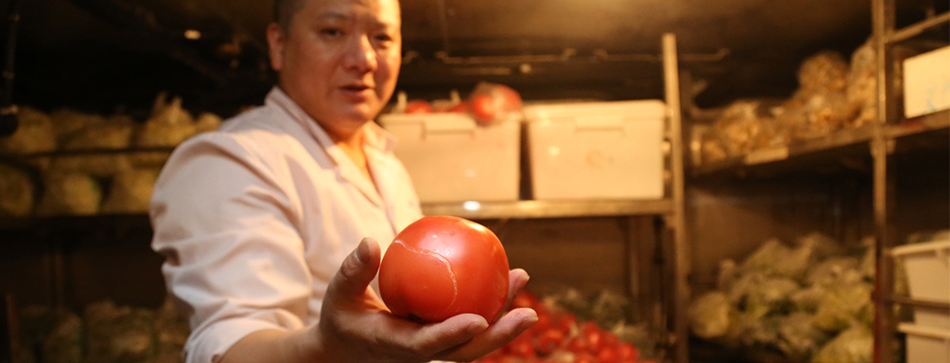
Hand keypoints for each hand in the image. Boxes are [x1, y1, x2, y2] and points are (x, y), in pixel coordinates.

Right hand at [317, 237, 536, 361]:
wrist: (346, 347)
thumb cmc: (342, 317)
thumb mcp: (338, 294)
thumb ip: (353, 271)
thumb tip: (371, 242)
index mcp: (396, 346)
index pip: (429, 345)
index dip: (454, 334)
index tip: (478, 319)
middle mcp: (421, 353)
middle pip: (467, 351)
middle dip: (500, 336)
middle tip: (529, 313)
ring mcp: (435, 348)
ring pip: (475, 339)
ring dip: (503, 316)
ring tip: (521, 278)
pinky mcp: (442, 338)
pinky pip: (471, 324)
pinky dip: (491, 303)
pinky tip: (504, 275)